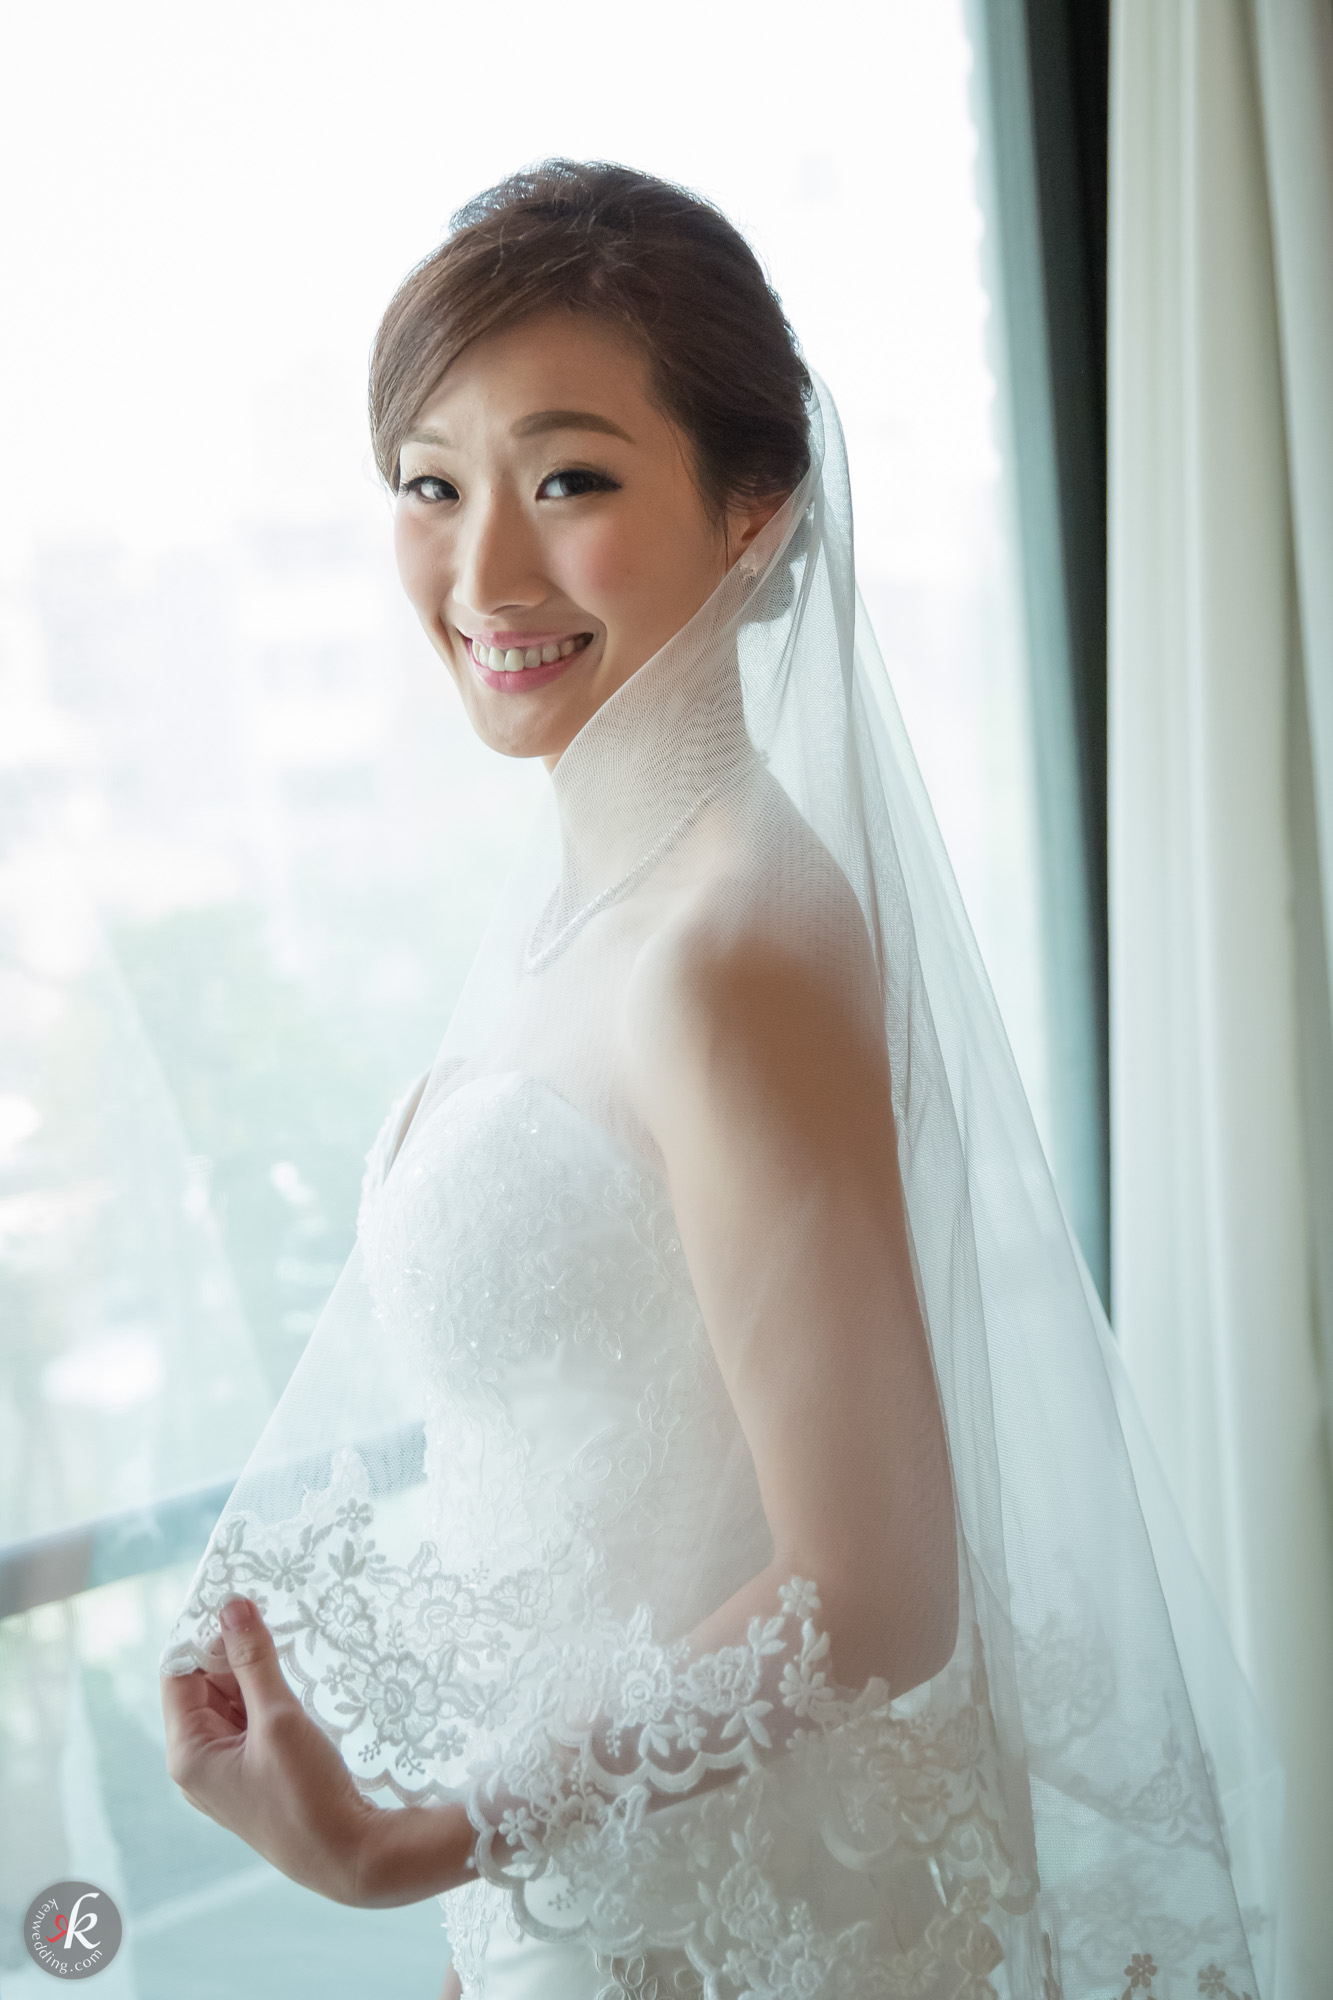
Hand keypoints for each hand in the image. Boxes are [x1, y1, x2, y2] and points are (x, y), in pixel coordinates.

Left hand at [161, 1596, 473, 1906]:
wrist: (349, 1854)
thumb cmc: (304, 1794)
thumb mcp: (278, 1718)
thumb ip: (252, 1659)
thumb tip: (231, 1606)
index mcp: (188, 1753)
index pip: (179, 1675)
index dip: (204, 1637)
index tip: (240, 1604)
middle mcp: (200, 1762)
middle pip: (205, 1686)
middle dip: (235, 1654)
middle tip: (272, 1624)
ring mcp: (229, 1769)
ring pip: (233, 1700)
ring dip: (256, 1674)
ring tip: (287, 1652)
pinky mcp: (256, 1772)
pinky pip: (252, 1720)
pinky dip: (269, 1696)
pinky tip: (295, 1685)